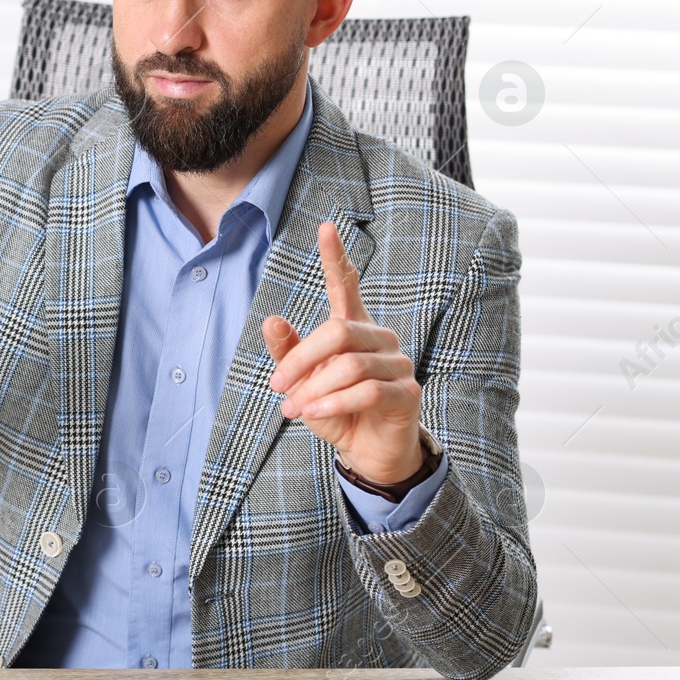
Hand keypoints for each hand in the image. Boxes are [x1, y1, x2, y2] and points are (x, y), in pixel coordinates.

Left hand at [262, 222, 423, 483]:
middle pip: (337, 332)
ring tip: (294, 409)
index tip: (326, 228)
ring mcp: (398, 364)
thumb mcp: (303, 383)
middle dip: (301, 360)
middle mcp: (379, 338)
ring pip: (350, 365)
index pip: (345, 285)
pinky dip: (335, 403)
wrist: (367, 452)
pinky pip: (368, 390)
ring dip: (315, 389)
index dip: (336, 257)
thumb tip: (272, 319)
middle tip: (277, 386)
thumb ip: (289, 354)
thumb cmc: (334, 409)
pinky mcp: (408, 392)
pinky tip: (316, 413)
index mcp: (353, 327)